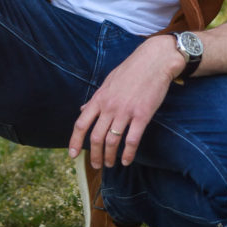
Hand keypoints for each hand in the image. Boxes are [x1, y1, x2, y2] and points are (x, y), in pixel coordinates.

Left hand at [68, 34, 183, 167]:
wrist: (154, 61)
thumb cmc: (131, 71)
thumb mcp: (108, 82)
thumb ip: (96, 98)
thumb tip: (83, 109)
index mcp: (99, 98)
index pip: (81, 123)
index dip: (75, 141)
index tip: (72, 155)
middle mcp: (109, 106)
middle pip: (96, 137)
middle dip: (94, 155)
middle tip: (96, 165)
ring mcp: (125, 111)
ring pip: (112, 141)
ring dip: (110, 156)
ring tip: (110, 163)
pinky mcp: (142, 115)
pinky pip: (132, 139)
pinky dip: (128, 153)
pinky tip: (127, 160)